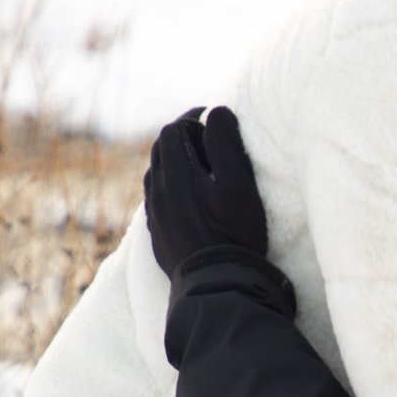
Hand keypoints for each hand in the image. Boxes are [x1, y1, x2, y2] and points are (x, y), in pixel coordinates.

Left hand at [142, 104, 270, 281]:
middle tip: (208, 140)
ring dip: (174, 162)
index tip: (213, 122)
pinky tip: (189, 196)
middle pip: (161, 149)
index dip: (193, 120)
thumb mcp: (240, 183)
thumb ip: (226, 142)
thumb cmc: (235, 233)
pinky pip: (156, 199)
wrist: (216, 285)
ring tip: (199, 166)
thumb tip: (216, 112)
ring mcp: (156, 214)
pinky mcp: (158, 233)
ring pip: (156, 173)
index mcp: (176, 173)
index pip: (174, 130)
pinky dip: (170, 186)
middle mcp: (159, 190)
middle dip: (182, 138)